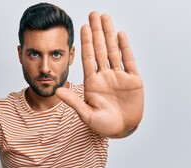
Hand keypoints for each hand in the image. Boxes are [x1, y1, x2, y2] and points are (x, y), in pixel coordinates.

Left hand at [56, 12, 143, 136]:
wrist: (123, 130)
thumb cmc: (104, 126)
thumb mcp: (87, 115)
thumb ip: (74, 102)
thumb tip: (57, 91)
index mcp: (92, 83)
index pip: (88, 58)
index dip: (86, 42)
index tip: (83, 27)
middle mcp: (105, 76)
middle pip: (100, 49)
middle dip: (97, 32)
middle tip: (93, 14)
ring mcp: (119, 77)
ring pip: (114, 51)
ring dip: (109, 34)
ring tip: (105, 18)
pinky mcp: (133, 80)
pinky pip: (129, 61)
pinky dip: (125, 48)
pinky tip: (120, 35)